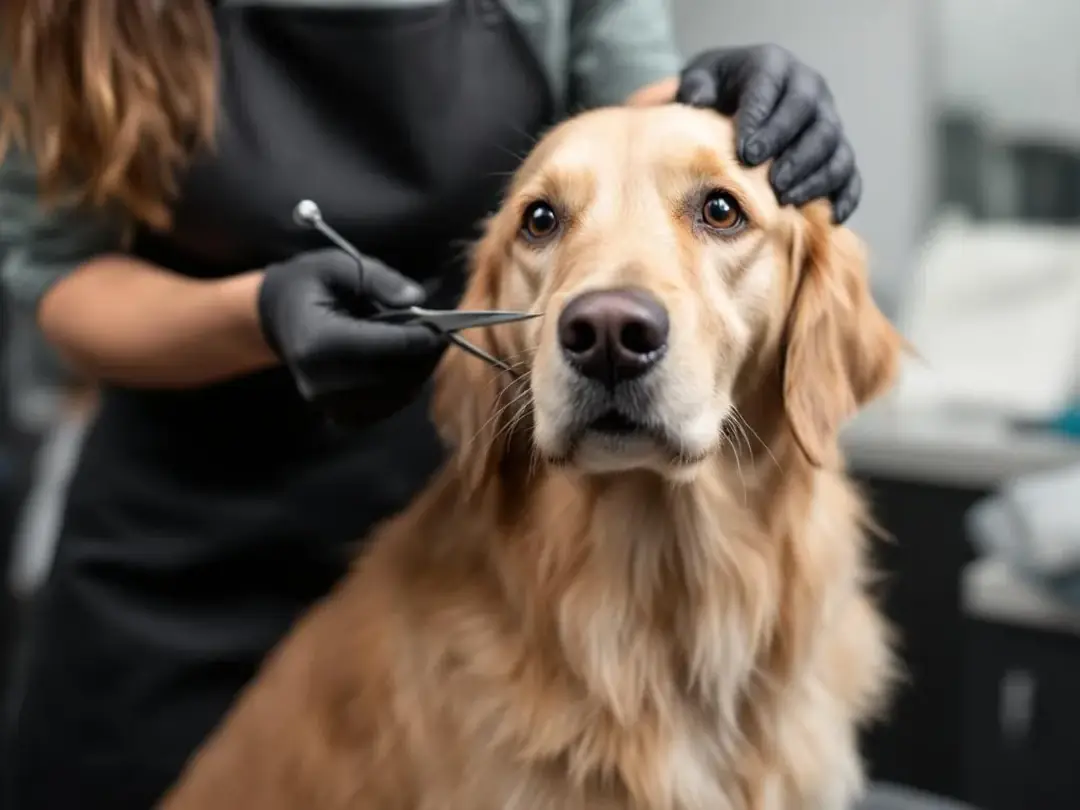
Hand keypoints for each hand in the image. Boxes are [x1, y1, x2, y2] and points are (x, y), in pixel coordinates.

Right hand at [258, 248, 446, 425]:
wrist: (280, 316)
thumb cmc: (312, 285)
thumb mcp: (340, 265)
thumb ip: (379, 279)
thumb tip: (418, 298)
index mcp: (317, 340)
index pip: (382, 346)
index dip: (419, 338)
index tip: (443, 327)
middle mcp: (319, 379)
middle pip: (391, 377)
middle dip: (423, 358)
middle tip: (442, 337)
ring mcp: (326, 403)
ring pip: (392, 397)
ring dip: (417, 375)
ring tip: (426, 349)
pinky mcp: (336, 415)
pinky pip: (383, 410)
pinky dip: (402, 390)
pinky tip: (406, 367)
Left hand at [677, 45, 859, 223]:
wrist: (736, 98)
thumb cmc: (715, 92)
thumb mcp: (700, 79)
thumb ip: (695, 87)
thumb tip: (698, 101)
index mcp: (772, 65)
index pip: (771, 85)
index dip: (761, 118)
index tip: (745, 151)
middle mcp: (807, 87)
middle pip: (808, 114)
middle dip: (789, 149)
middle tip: (768, 179)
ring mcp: (827, 118)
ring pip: (832, 143)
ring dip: (813, 173)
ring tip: (785, 198)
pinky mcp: (837, 148)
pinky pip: (849, 171)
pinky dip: (845, 195)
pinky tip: (831, 217)